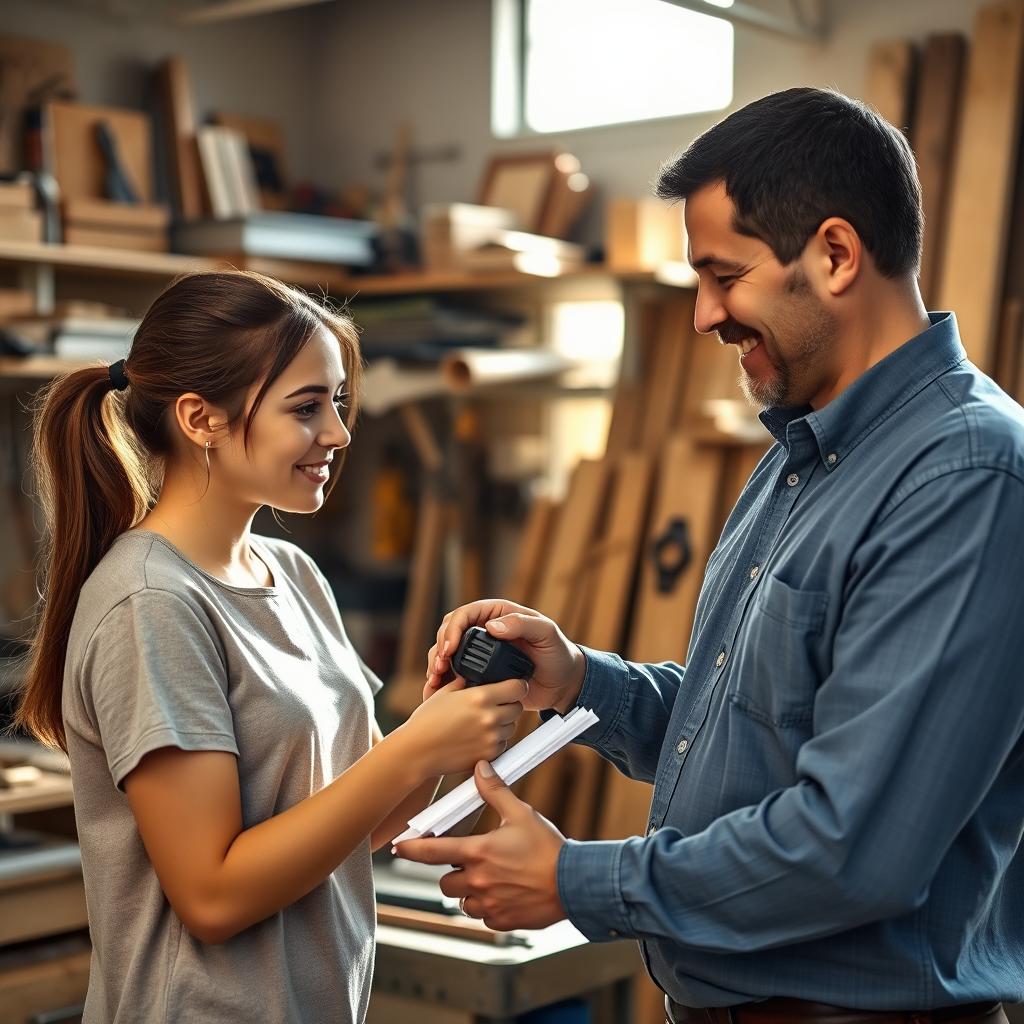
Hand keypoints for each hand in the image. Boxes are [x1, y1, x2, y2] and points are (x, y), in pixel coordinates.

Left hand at [394, 760, 566, 931]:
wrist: (573, 884)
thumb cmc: (548, 848)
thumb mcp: (521, 814)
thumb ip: (495, 792)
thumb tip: (481, 768)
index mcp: (479, 852)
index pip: (432, 852)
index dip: (411, 849)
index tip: (399, 847)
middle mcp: (478, 881)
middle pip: (445, 881)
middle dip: (454, 872)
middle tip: (474, 861)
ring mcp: (488, 904)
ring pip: (462, 900)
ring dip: (470, 891)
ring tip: (492, 878)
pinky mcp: (500, 921)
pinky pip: (482, 916)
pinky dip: (488, 907)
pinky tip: (505, 894)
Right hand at [397, 678, 525, 777]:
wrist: (416, 751)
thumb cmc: (427, 721)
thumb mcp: (445, 692)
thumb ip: (466, 682)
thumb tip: (478, 674)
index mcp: (480, 697)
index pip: (518, 687)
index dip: (517, 686)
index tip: (512, 686)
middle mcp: (490, 717)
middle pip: (518, 708)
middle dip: (509, 705)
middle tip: (496, 705)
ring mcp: (490, 738)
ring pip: (512, 727)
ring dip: (503, 723)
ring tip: (483, 722)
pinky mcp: (488, 756)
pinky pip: (502, 744)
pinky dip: (495, 740)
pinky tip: (478, 737)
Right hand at [423, 599, 585, 713]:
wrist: (563, 683)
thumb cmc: (558, 654)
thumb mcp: (546, 634)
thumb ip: (523, 624)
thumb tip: (492, 625)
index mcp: (498, 614)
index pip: (466, 613)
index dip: (453, 628)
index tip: (450, 647)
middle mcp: (486, 630)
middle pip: (450, 630)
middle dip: (440, 646)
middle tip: (439, 666)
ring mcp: (481, 652)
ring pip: (448, 651)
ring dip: (437, 663)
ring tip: (435, 679)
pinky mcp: (479, 672)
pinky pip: (455, 671)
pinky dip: (444, 679)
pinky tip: (438, 689)